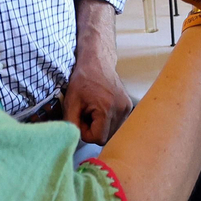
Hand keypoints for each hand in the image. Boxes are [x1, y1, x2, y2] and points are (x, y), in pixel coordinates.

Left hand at [65, 0, 132, 144]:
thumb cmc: (82, 80)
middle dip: (94, 130)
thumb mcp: (71, 102)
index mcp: (107, 109)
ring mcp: (127, 108)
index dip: (86, 132)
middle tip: (86, 114)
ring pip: (112, 131)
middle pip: (106, 137)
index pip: (98, 138)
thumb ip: (72, 124)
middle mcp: (121, 109)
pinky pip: (117, 123)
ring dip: (101, 126)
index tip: (81, 117)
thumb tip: (75, 139)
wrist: (97, 61)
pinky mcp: (128, 106)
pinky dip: (107, 121)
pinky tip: (101, 108)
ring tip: (94, 110)